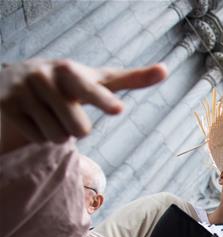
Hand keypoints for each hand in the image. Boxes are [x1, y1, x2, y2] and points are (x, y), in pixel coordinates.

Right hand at [0, 59, 166, 150]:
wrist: (17, 78)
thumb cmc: (71, 83)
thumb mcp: (98, 79)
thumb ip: (132, 79)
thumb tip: (166, 70)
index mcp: (70, 70)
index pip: (90, 90)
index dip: (104, 100)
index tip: (117, 108)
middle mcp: (45, 77)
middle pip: (80, 130)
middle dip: (78, 128)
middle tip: (68, 112)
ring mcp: (23, 91)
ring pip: (58, 138)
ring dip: (59, 133)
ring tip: (52, 114)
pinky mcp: (7, 106)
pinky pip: (38, 139)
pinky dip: (41, 135)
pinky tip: (35, 117)